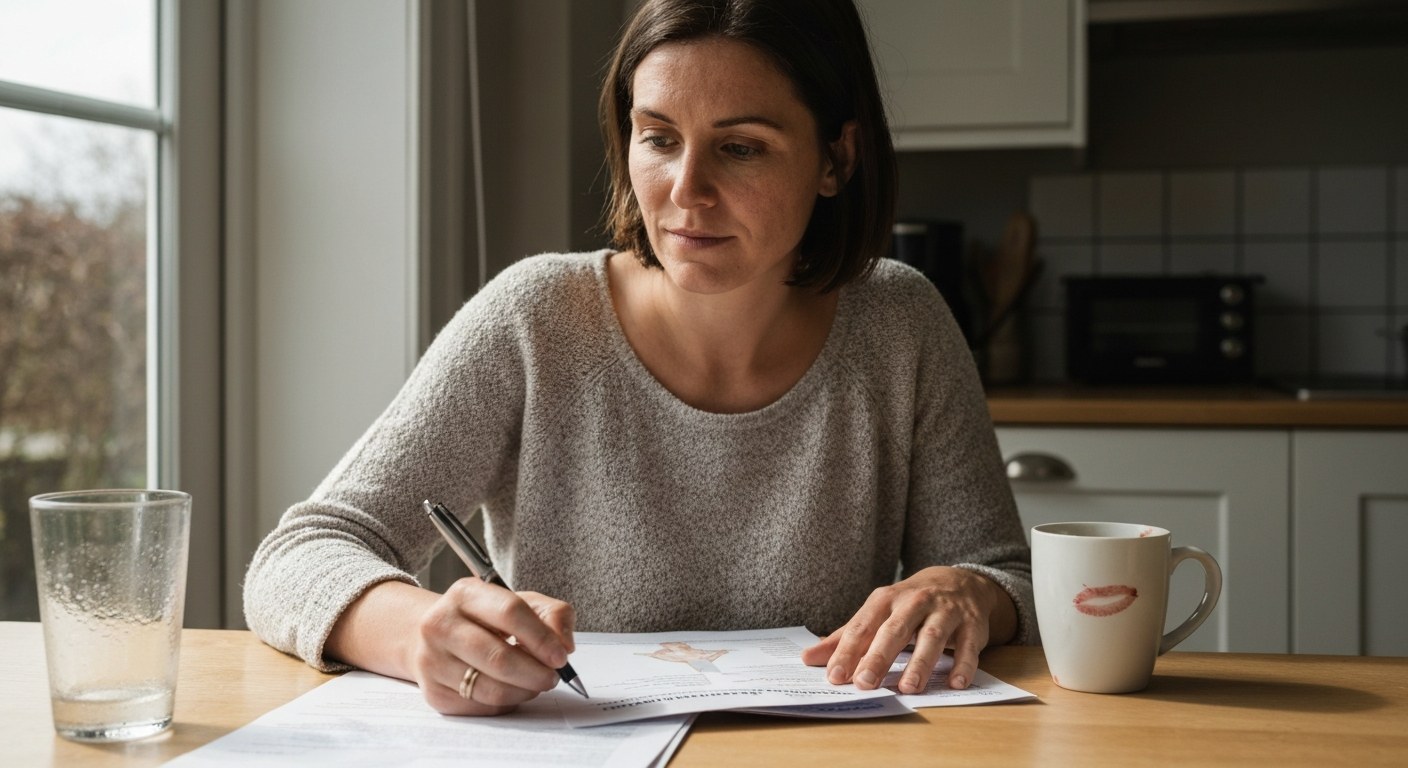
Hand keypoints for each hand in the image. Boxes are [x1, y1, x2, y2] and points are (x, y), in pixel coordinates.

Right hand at [409, 578, 575, 714]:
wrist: (438, 635)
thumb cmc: (486, 619)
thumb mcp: (521, 602)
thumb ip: (552, 615)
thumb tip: (565, 646)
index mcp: (465, 594)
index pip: (509, 613)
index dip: (541, 638)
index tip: (561, 656)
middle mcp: (440, 625)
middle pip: (499, 658)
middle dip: (536, 673)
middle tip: (552, 677)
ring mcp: (432, 660)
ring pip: (491, 689)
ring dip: (524, 691)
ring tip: (535, 683)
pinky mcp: (434, 692)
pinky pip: (481, 707)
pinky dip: (505, 703)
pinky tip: (510, 689)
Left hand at [800, 566, 1014, 694]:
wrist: (958, 582)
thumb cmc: (908, 605)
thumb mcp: (877, 614)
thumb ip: (846, 638)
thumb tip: (807, 658)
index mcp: (885, 600)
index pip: (863, 627)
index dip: (847, 652)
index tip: (834, 676)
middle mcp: (914, 602)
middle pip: (895, 630)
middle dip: (879, 656)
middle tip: (865, 682)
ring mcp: (945, 611)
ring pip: (931, 636)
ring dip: (920, 662)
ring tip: (908, 688)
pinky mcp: (971, 624)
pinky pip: (968, 646)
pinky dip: (963, 664)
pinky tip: (955, 683)